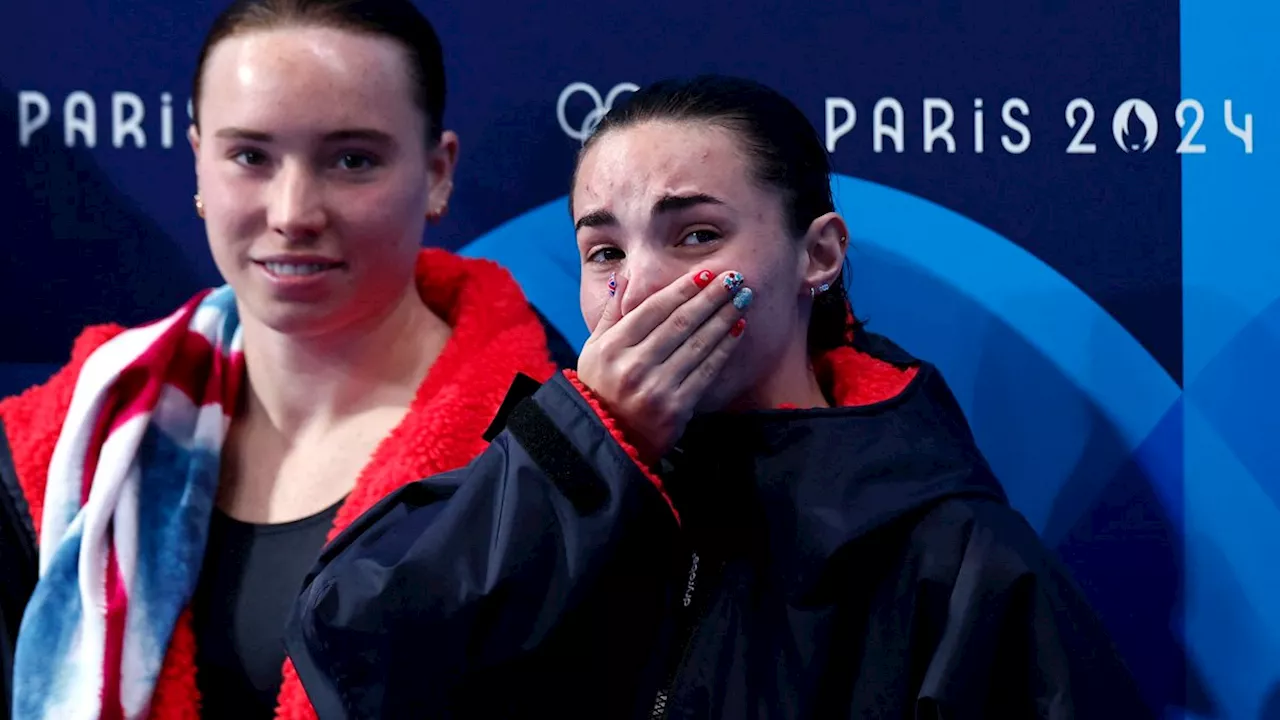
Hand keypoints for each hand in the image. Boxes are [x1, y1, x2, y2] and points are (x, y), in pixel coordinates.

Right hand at [576, 268, 753, 461]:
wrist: (610, 439)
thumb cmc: (601, 388)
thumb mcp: (594, 349)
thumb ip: (611, 313)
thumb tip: (625, 277)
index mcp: (612, 347)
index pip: (654, 309)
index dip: (682, 289)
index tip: (706, 273)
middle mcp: (632, 366)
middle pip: (679, 323)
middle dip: (710, 297)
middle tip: (734, 277)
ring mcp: (655, 388)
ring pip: (697, 344)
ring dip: (723, 318)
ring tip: (743, 298)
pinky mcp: (675, 408)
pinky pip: (706, 371)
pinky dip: (724, 348)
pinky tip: (738, 329)